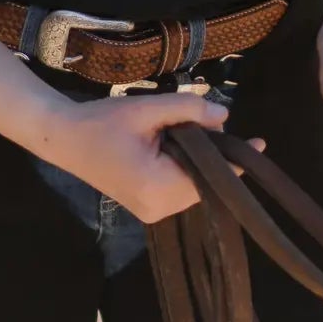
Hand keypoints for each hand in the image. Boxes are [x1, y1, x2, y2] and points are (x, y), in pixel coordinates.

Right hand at [45, 93, 264, 223]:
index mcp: (159, 189)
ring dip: (196, 158)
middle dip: (211, 152)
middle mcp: (159, 209)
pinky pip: (180, 186)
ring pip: (194, 184)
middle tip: (201, 118)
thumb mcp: (147, 109)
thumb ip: (189, 110)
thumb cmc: (102, 122)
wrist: (62, 137)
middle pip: (205, 181)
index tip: (260, 142)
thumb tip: (226, 116)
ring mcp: (152, 212)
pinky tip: (174, 143)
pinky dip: (184, 166)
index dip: (236, 159)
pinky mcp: (147, 207)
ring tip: (180, 128)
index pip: (212, 176)